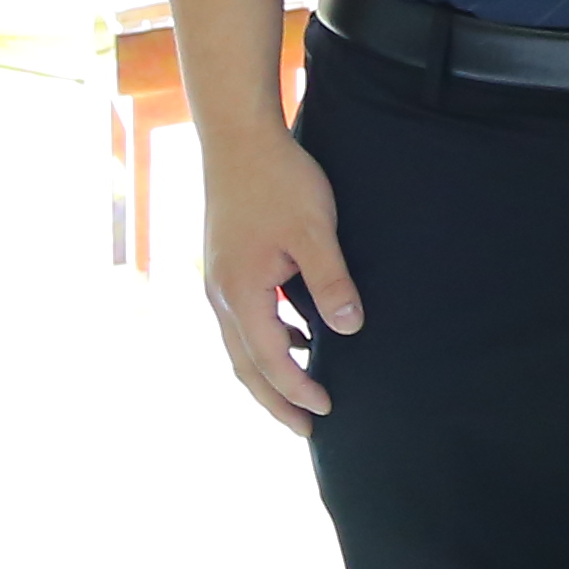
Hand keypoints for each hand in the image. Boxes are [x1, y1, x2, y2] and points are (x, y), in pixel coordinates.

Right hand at [202, 122, 359, 434]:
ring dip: (268, 374)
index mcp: (240, 294)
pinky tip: (298, 337)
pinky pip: (241, 322)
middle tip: (307, 430)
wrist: (237, 138)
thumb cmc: (278, 180)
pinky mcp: (224, 267)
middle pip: (245, 367)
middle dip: (275, 401)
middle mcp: (220, 296)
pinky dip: (266, 342)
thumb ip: (331, 281)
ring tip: (302, 392)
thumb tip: (350, 329)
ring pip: (239, 346)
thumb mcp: (314, 231)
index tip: (326, 412)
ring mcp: (217, 282)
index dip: (298, 390)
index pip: (270, 361)